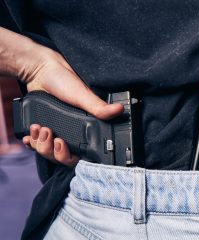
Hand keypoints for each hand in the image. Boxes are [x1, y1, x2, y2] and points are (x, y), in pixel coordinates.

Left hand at [16, 39, 123, 166]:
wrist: (41, 71)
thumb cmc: (64, 80)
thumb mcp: (82, 95)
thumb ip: (98, 106)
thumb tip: (119, 110)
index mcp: (86, 129)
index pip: (81, 155)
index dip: (71, 156)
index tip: (62, 144)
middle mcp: (72, 134)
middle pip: (63, 158)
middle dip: (53, 151)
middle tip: (50, 135)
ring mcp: (57, 133)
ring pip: (49, 153)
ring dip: (41, 145)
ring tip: (39, 129)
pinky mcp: (44, 129)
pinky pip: (37, 145)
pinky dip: (32, 143)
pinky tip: (30, 137)